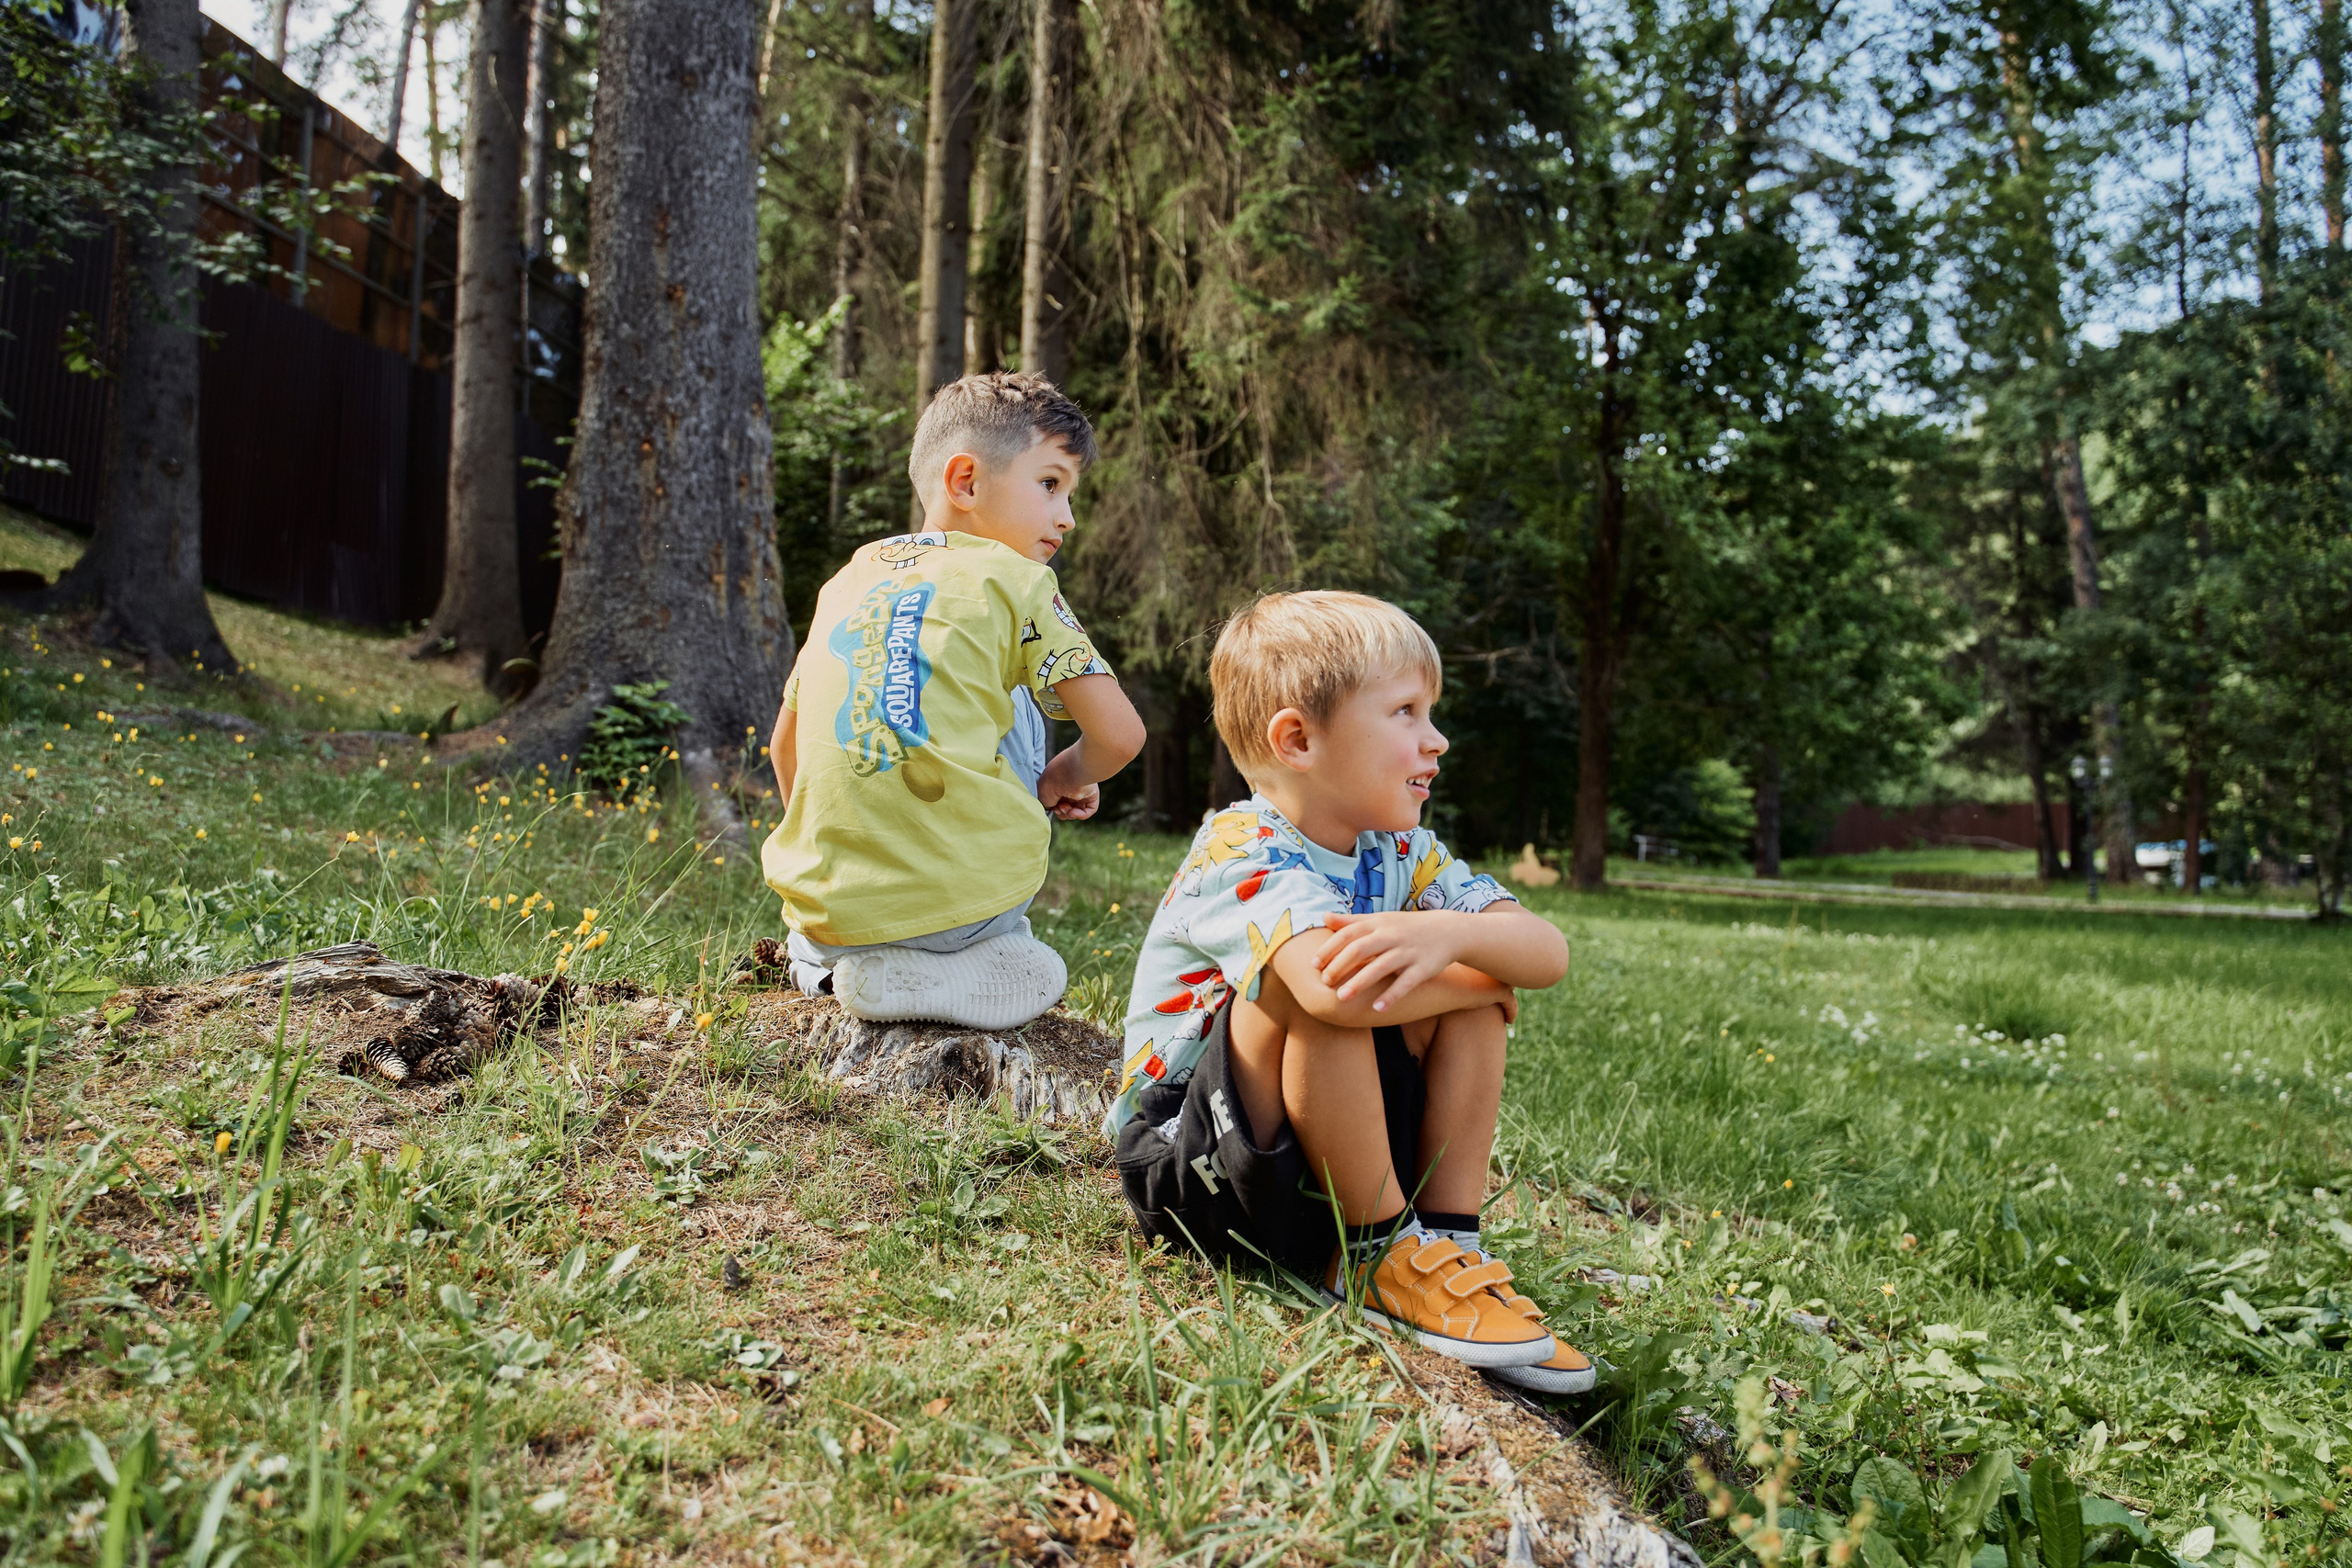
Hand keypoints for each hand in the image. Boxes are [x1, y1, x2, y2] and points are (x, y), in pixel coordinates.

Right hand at [1035, 750, 1099, 819]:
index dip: (1053, 808)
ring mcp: (1082, 790)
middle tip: (1059, 808)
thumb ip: (1047, 804)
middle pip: (1066, 808)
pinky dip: (1080, 815)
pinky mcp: (1092, 794)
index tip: (1052, 807)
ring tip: (1066, 807)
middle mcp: (1071, 786)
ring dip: (1069, 814)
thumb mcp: (1042, 795)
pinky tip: (1073, 811)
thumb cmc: (1052, 780)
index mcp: (1058, 783)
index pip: (1056, 801)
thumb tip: (1052, 809)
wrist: (1069, 772)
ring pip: (1076, 810)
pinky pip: (1088, 810)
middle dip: (1061, 812)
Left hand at [1316, 910, 1470, 1012]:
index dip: (1329, 949)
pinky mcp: (1423, 968)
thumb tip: (1323, 916)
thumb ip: (1352, 921)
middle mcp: (1392, 936)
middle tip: (1325, 982)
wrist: (1448, 931)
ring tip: (1342, 998)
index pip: (1349, 934)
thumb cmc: (1406, 927)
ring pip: (1381, 966)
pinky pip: (1406, 983)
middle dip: (1340, 965)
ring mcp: (1408, 952)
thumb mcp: (1380, 920)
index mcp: (1378, 924)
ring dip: (1360, 982)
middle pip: (1361, 949)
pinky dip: (1392, 996)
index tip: (1314, 964)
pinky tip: (1377, 1008)